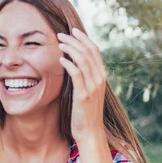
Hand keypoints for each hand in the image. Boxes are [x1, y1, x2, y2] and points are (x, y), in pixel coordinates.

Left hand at [57, 28, 106, 142]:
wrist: (90, 132)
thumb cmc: (85, 112)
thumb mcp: (88, 91)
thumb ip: (84, 77)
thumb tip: (74, 62)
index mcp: (101, 76)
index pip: (95, 50)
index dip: (84, 38)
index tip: (73, 30)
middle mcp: (99, 79)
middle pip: (88, 51)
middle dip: (75, 39)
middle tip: (61, 34)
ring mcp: (93, 87)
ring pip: (83, 60)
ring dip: (70, 49)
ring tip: (59, 43)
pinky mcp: (84, 95)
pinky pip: (77, 74)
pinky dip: (69, 64)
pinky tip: (60, 59)